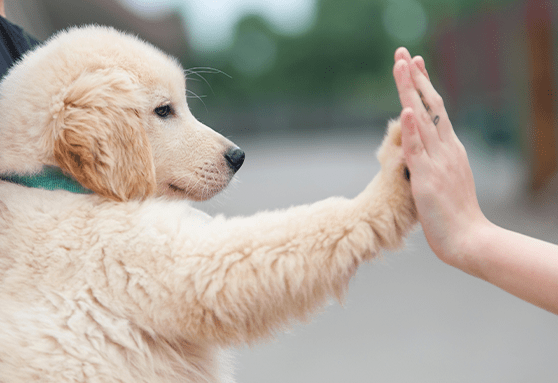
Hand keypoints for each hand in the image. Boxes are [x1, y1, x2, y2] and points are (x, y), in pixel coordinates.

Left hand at [392, 48, 488, 269]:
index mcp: (450, 149)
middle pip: (429, 106)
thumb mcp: (446, 181)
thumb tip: (424, 155)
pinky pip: (417, 150)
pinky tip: (406, 110)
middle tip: (403, 54)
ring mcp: (437, 162)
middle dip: (415, 79)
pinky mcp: (427, 179)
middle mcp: (446, 149)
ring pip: (421, 120)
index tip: (414, 66)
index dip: (424, 87)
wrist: (470, 240)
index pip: (435, 110)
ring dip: (410, 92)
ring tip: (400, 66)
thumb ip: (436, 164)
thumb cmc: (456, 215)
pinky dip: (411, 129)